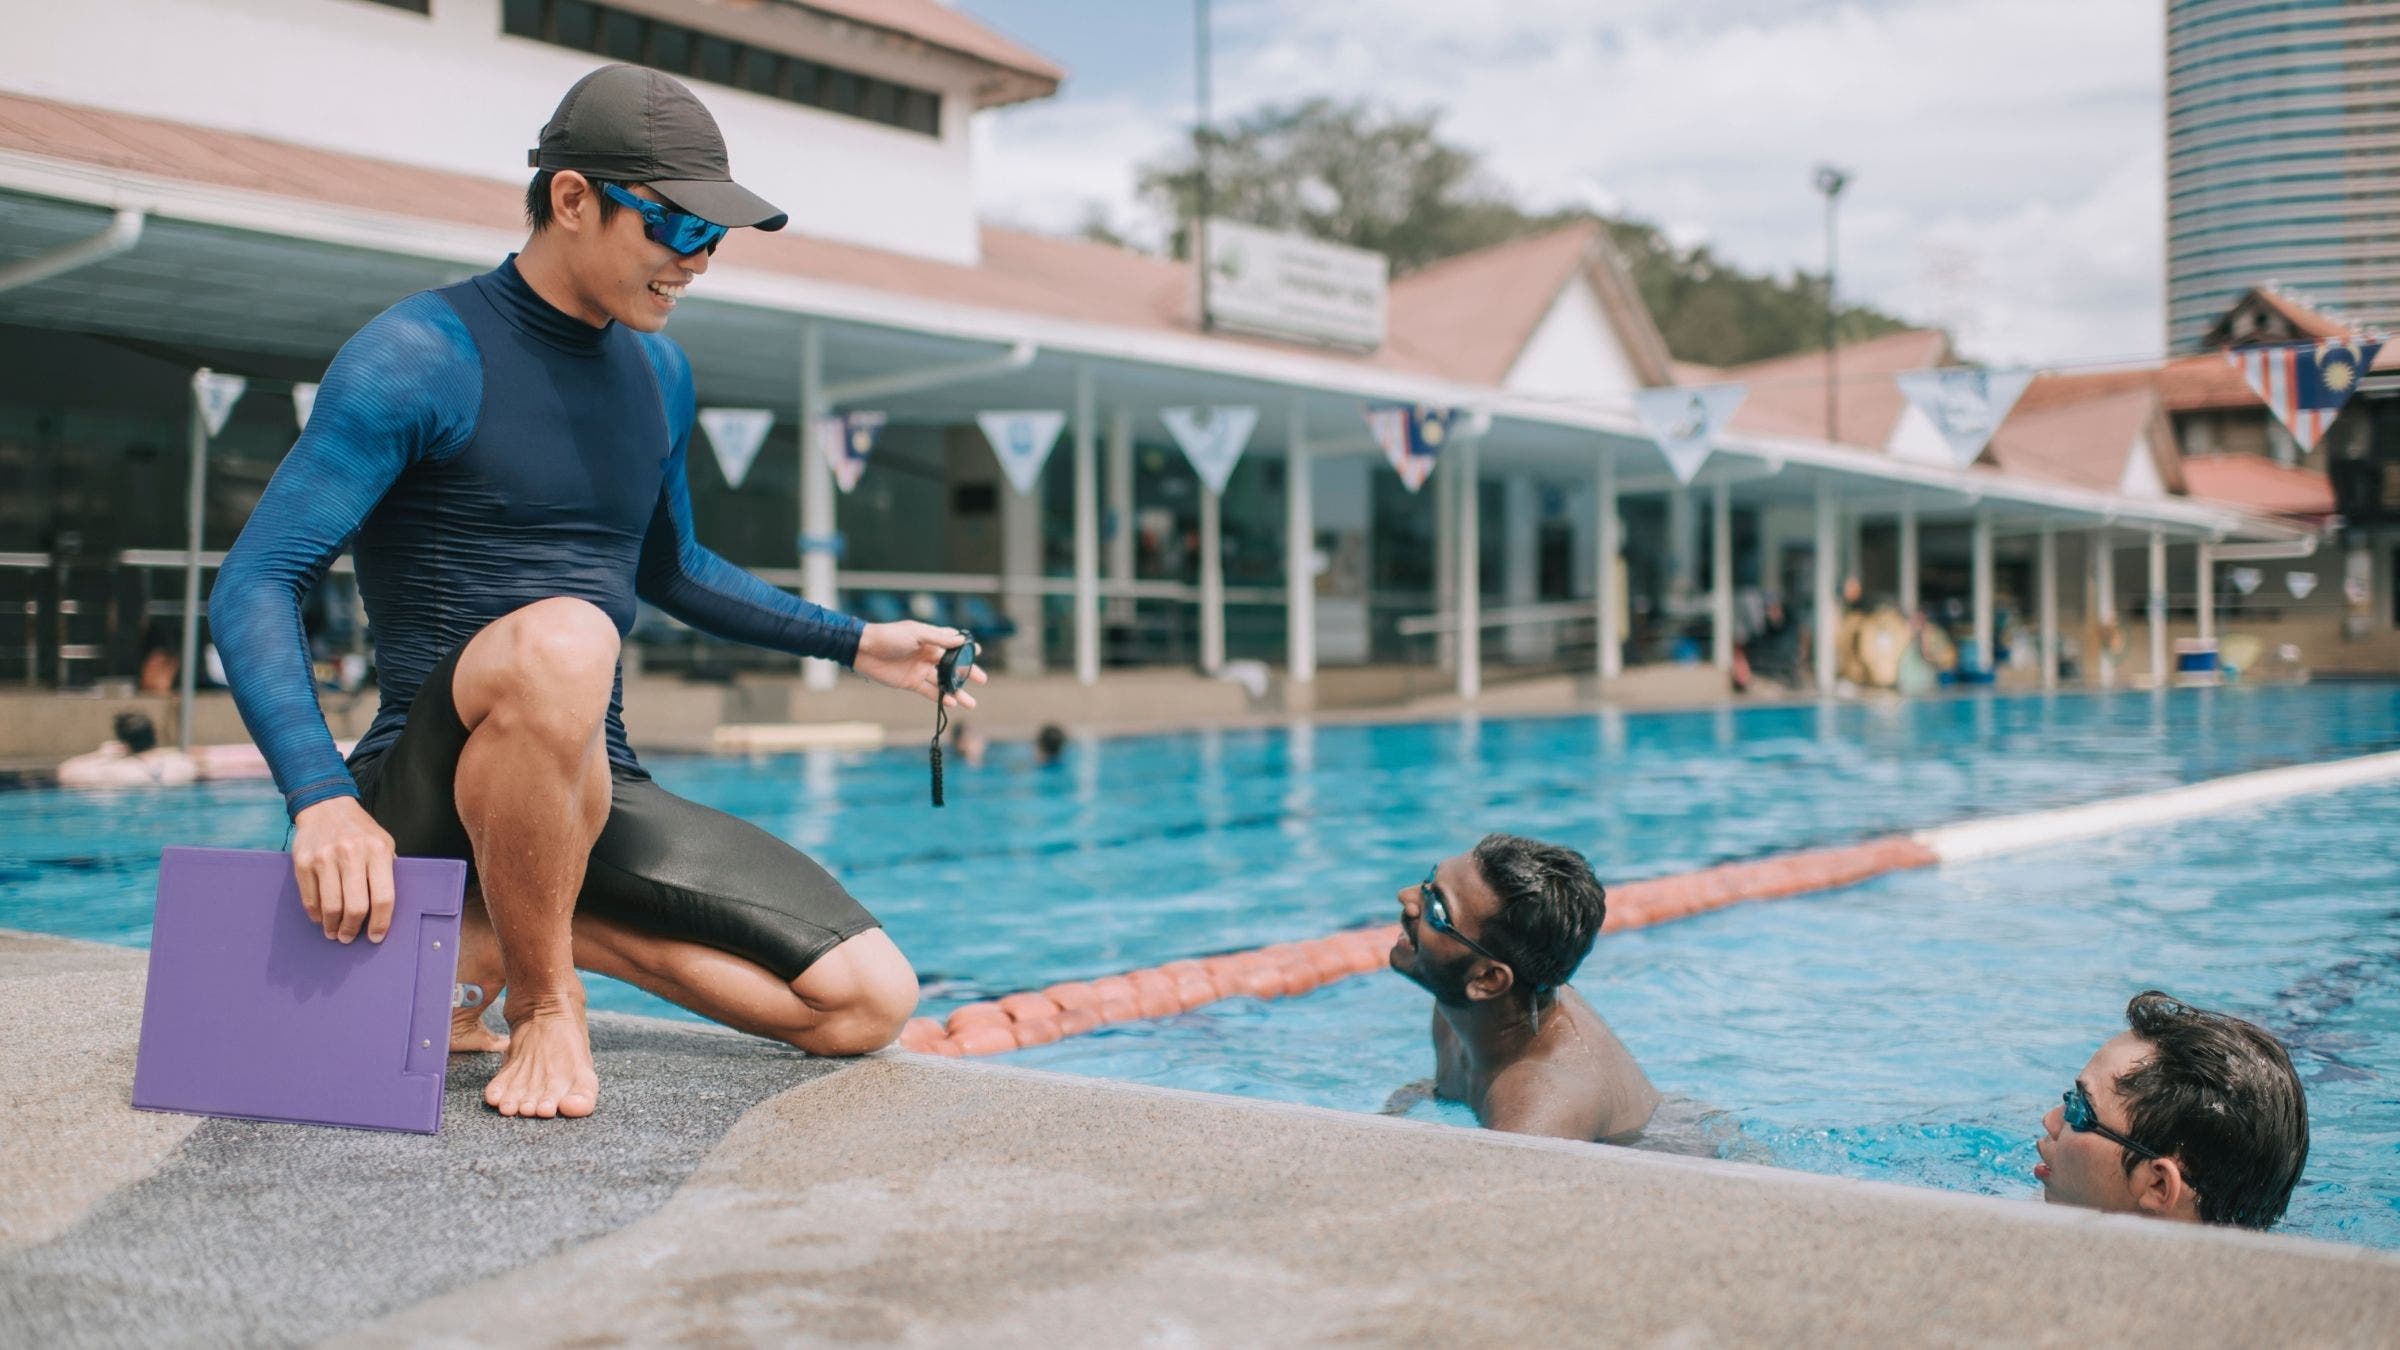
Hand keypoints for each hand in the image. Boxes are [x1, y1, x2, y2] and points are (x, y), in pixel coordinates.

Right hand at [291, 796, 397, 943]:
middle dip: (353, 928)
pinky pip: (310, 898)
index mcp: (378, 850)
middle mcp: (351, 853)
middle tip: (349, 937)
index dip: (381, 922)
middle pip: (356, 906)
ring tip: (334, 932)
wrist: (326, 806)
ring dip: (333, 926)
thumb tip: (388, 907)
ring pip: (331, 906)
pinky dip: (316, 914)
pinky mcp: (303, 862)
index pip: (383, 897)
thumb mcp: (384, 842)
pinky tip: (321, 918)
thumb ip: (388, 870)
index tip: (376, 937)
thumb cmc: (360, 831)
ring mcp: (325, 857)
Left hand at [852, 621, 985, 708]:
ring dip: (957, 691)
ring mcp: (920, 669)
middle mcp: (927, 654)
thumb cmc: (889, 636)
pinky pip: (929, 691)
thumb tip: (961, 640)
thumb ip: (939, 638)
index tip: (978, 652)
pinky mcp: (911, 682)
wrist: (863, 650)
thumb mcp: (916, 633)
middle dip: (967, 673)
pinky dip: (941, 697)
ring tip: (971, 703)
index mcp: (930, 638)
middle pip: (952, 665)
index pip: (952, 643)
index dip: (965, 648)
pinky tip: (952, 702)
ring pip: (943, 682)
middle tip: (982, 680)